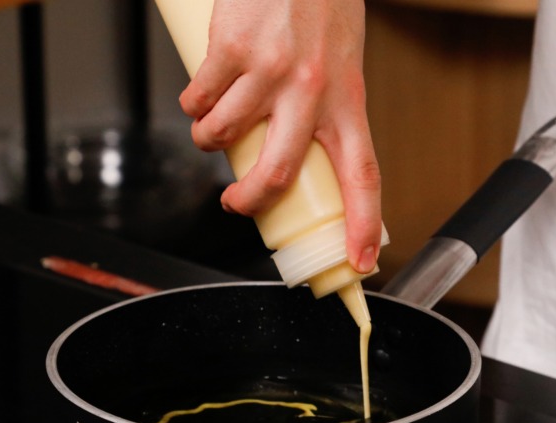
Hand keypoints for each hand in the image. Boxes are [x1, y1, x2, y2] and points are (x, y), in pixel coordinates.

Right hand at [179, 0, 381, 273]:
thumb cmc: (321, 5)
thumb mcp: (342, 64)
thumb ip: (327, 110)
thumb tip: (305, 156)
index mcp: (347, 98)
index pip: (363, 173)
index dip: (362, 223)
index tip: (359, 263)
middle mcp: (310, 91)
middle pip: (275, 173)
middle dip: (248, 201)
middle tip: (237, 204)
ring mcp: (267, 72)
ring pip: (220, 136)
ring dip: (209, 139)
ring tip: (216, 122)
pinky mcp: (229, 50)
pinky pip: (196, 100)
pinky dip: (192, 104)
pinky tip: (204, 89)